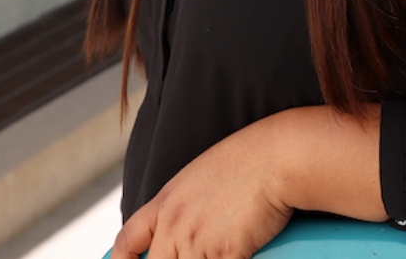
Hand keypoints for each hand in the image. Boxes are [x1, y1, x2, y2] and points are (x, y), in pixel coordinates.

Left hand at [110, 117, 292, 258]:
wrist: (276, 157)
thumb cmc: (249, 160)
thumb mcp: (201, 177)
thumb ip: (186, 205)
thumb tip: (190, 224)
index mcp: (165, 203)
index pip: (128, 239)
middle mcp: (174, 225)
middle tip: (189, 257)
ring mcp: (197, 242)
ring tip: (215, 254)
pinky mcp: (224, 253)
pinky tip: (237, 257)